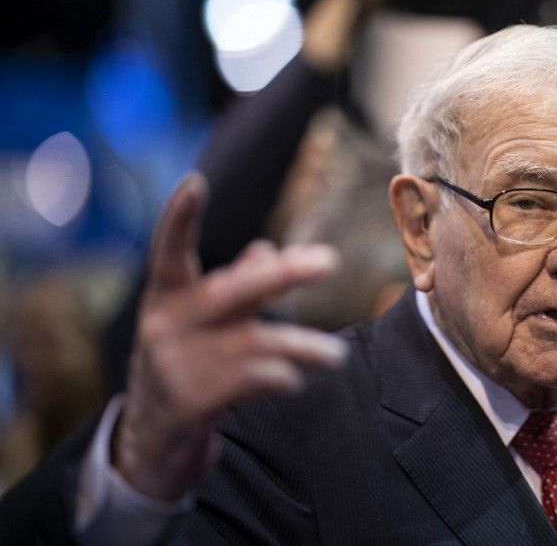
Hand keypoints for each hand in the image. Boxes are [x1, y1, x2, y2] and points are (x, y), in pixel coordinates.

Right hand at [113, 173, 346, 501]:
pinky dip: (280, 377)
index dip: (179, 217)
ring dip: (302, 347)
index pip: (169, 251)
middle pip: (232, 292)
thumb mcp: (201, 323)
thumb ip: (234, 285)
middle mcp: (167, 325)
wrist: (151, 442)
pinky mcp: (191, 402)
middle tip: (330, 262)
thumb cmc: (186, 363)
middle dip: (283, 275)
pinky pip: (249, 381)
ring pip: (254, 343)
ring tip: (338, 356)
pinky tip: (296, 381)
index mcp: (166, 297)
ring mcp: (177, 364)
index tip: (195, 182)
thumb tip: (267, 249)